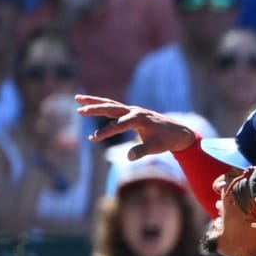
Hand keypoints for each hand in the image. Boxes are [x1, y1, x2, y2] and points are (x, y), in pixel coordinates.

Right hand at [78, 95, 196, 159]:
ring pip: (110, 104)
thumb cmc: (167, 140)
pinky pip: (114, 107)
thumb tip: (129, 157)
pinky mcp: (131, 112)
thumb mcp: (157, 148)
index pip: (119, 125)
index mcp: (140, 119)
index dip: (106, 132)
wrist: (177, 132)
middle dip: (95, 109)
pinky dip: (102, 104)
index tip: (93, 139)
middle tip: (79, 111)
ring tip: (77, 98)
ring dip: (94, 102)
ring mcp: (133, 110)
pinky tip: (90, 104)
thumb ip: (143, 151)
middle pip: (112, 108)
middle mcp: (135, 111)